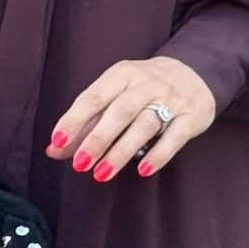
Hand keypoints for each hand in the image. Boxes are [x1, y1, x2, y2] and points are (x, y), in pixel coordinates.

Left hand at [44, 55, 215, 181]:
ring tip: (102, 173)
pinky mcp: (191, 117)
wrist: (195, 73)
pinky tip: (142, 170)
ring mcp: (171, 99)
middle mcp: (146, 84)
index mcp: (121, 75)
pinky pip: (174, 137)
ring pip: (145, 125)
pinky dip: (158, 154)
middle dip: (97, 139)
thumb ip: (85, 123)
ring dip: (122, 151)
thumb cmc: (143, 90)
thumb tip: (53, 150)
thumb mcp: (114, 95)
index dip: (75, 119)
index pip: (94, 96)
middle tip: (80, 164)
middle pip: (119, 112)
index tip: (58, 141)